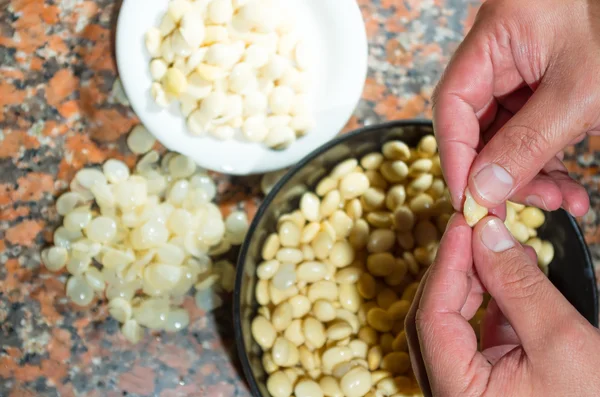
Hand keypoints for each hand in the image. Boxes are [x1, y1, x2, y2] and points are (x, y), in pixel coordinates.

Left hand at [404, 214, 599, 395]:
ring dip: (474, 283)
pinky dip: (490, 303)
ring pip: (453, 324)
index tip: (463, 223)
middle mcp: (451, 393)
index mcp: (456, 394)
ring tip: (499, 247)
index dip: (445, 263)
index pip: (432, 316)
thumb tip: (486, 234)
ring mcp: (467, 388)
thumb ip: (518, 286)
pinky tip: (510, 277)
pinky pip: (476, 335)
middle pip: (434, 317)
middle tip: (477, 229)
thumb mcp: (560, 341)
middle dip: (456, 269)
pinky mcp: (488, 383)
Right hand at [433, 0, 595, 214]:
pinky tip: (567, 189)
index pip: (453, 101)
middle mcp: (500, 54)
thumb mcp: (578, 95)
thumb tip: (483, 190)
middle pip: (477, 123)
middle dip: (500, 172)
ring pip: (505, 136)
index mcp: (496, 36)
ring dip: (530, 175)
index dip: (455, 155)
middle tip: (513, 206)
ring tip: (560, 200)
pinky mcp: (542, 90)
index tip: (466, 197)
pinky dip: (548, 164)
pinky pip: (532, 134)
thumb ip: (527, 144)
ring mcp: (521, 73)